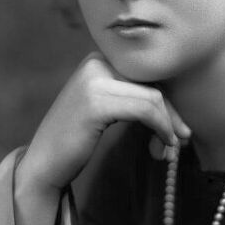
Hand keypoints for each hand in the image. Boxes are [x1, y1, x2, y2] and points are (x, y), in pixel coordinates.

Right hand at [16, 51, 190, 193]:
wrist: (43, 164)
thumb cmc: (76, 140)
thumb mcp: (104, 107)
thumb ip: (130, 96)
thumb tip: (174, 105)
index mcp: (98, 60)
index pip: (146, 74)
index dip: (167, 102)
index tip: (177, 128)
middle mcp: (96, 63)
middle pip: (153, 83)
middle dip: (171, 114)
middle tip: (181, 140)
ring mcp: (94, 81)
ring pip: (152, 97)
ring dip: (168, 126)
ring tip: (167, 150)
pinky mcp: (97, 102)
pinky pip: (145, 110)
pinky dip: (161, 128)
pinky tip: (162, 145)